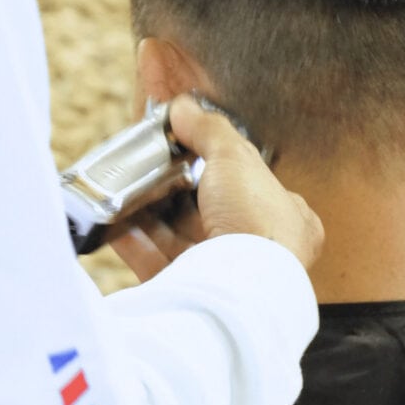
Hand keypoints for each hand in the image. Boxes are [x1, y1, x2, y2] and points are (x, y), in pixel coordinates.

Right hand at [112, 95, 323, 280]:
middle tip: (149, 169)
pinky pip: (159, 265)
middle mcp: (263, 254)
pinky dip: (136, 243)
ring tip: (125, 189)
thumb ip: (208, 130)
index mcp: (289, 221)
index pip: (253, 187)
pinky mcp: (191, 298)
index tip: (188, 152)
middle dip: (177, 193)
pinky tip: (115, 222)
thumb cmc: (255, 221)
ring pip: (181, 241)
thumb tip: (182, 107)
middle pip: (211, 214)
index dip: (221, 165)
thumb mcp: (235, 157)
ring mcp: (226, 278)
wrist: (241, 290)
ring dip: (151, 215)